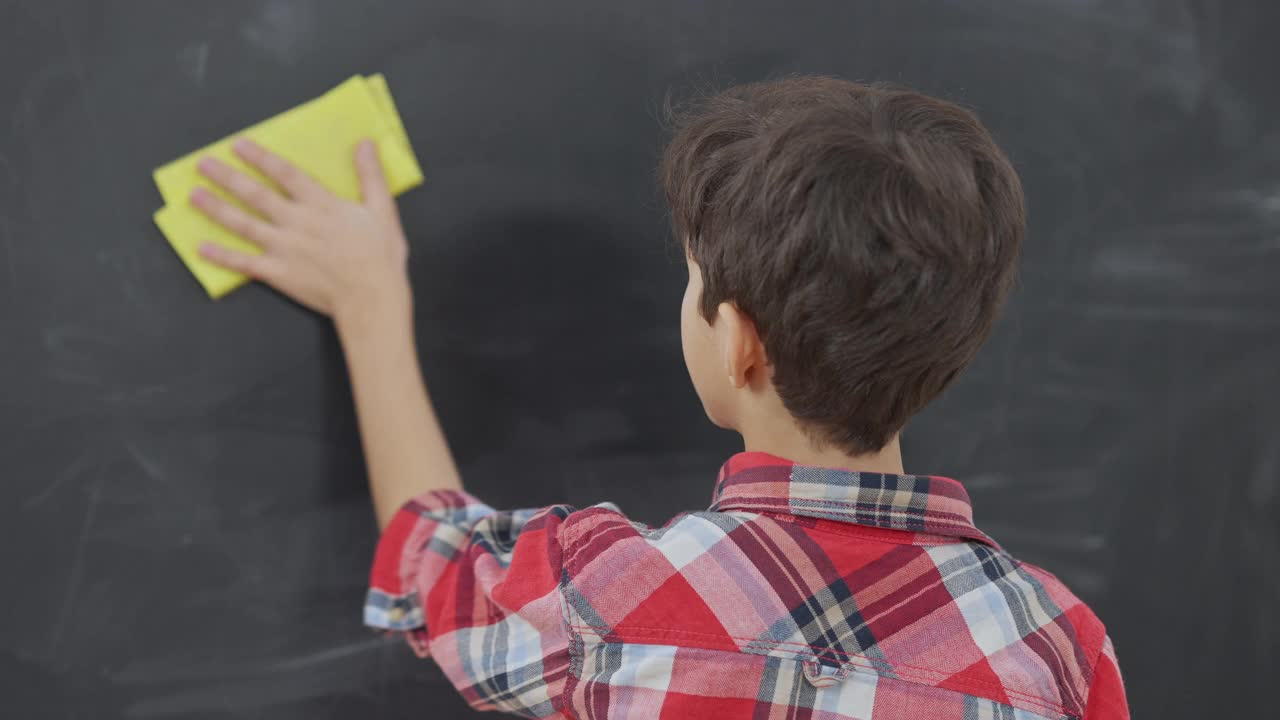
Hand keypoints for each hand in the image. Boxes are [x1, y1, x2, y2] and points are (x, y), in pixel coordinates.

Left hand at [191, 138, 410, 320]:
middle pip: (256, 195)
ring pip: (243, 224)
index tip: (238, 145)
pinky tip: (202, 247)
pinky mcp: (278, 273)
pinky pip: (245, 263)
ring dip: (216, 209)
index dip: (261, 158)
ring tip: (194, 196)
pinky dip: (222, 256)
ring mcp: (284, 248)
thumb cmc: (381, 257)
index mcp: (321, 205)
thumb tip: (365, 143)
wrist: (371, 298)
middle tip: (203, 164)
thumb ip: (371, 176)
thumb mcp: (383, 210)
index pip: (285, 174)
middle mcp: (296, 222)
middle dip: (227, 177)